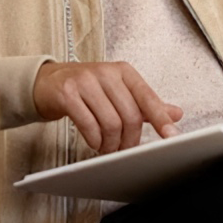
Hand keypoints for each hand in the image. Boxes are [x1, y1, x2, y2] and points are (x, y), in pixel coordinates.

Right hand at [32, 61, 183, 153]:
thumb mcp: (118, 91)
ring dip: (111, 144)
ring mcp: (85, 82)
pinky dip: (94, 140)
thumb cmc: (86, 88)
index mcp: (123, 71)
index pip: (147, 97)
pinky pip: (88, 125)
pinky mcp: (67, 94)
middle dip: (129, 140)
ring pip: (110, 123)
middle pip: (130, 115)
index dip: (160, 118)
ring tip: (107, 148)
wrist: (47, 82)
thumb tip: (176, 114)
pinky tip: (94, 143)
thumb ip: (146, 104)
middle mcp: (106, 73)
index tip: (171, 136)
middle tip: (124, 150)